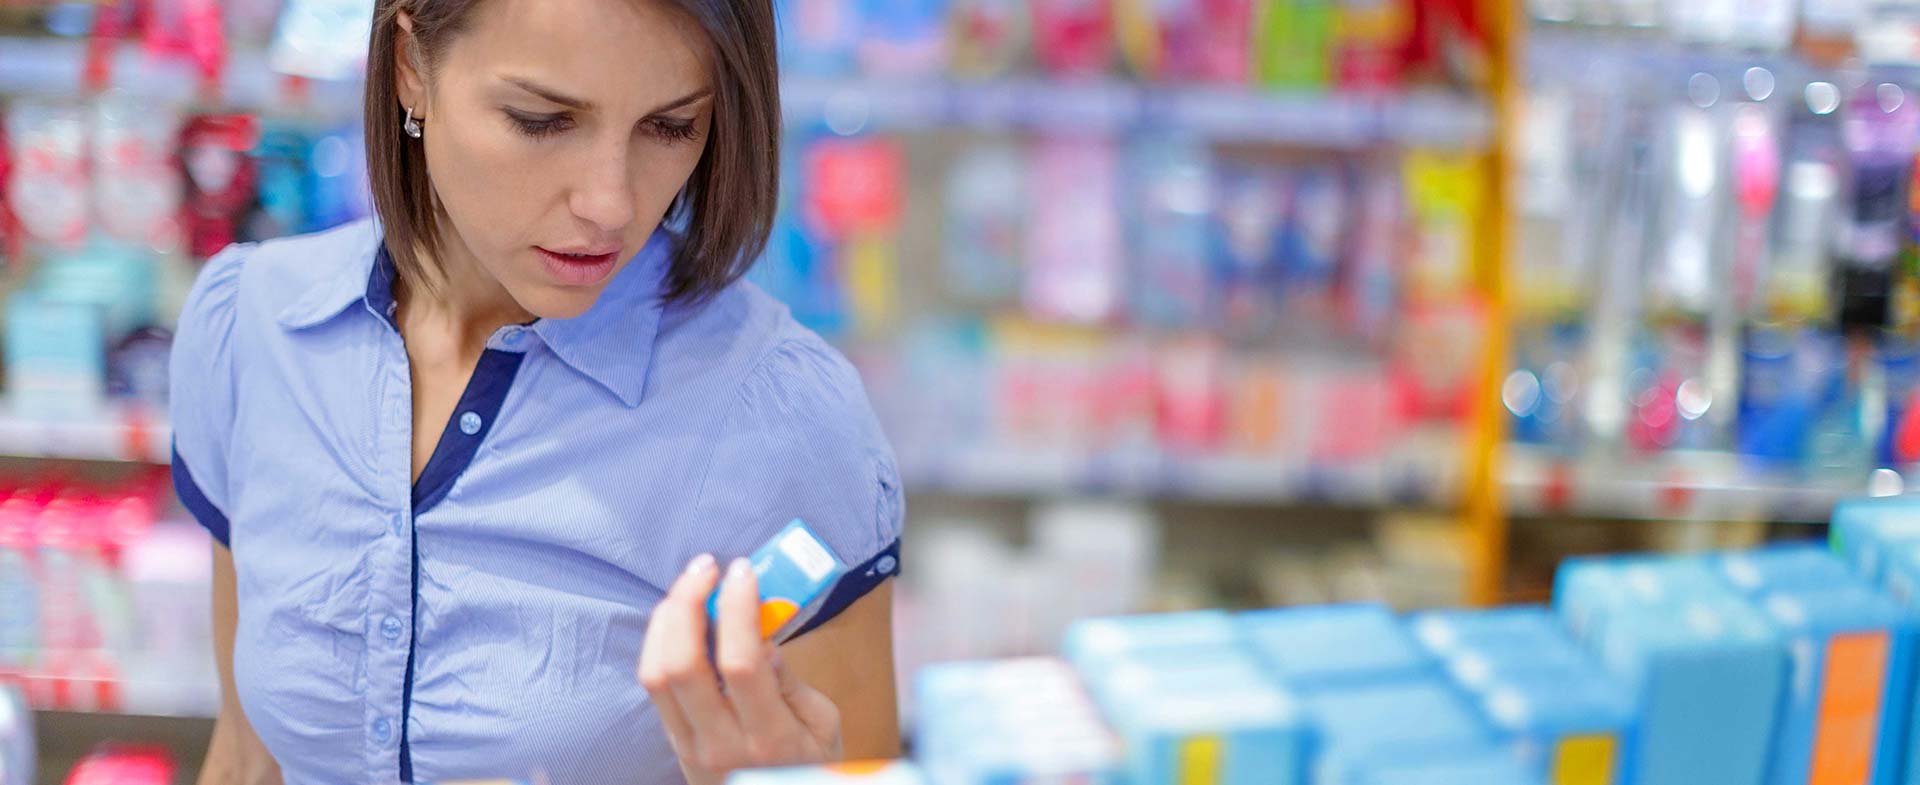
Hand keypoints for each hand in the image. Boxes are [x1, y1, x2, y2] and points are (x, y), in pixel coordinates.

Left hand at [639, 554, 843, 784]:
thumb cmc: (810, 768)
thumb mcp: (824, 726)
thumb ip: (791, 680)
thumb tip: (761, 633)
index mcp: (769, 738)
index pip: (739, 664)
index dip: (737, 609)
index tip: (743, 572)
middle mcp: (720, 744)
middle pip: (680, 664)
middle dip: (688, 603)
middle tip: (707, 567)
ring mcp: (689, 746)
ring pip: (654, 673)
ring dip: (666, 619)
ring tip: (690, 587)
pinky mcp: (673, 742)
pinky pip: (653, 685)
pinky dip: (661, 641)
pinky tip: (681, 618)